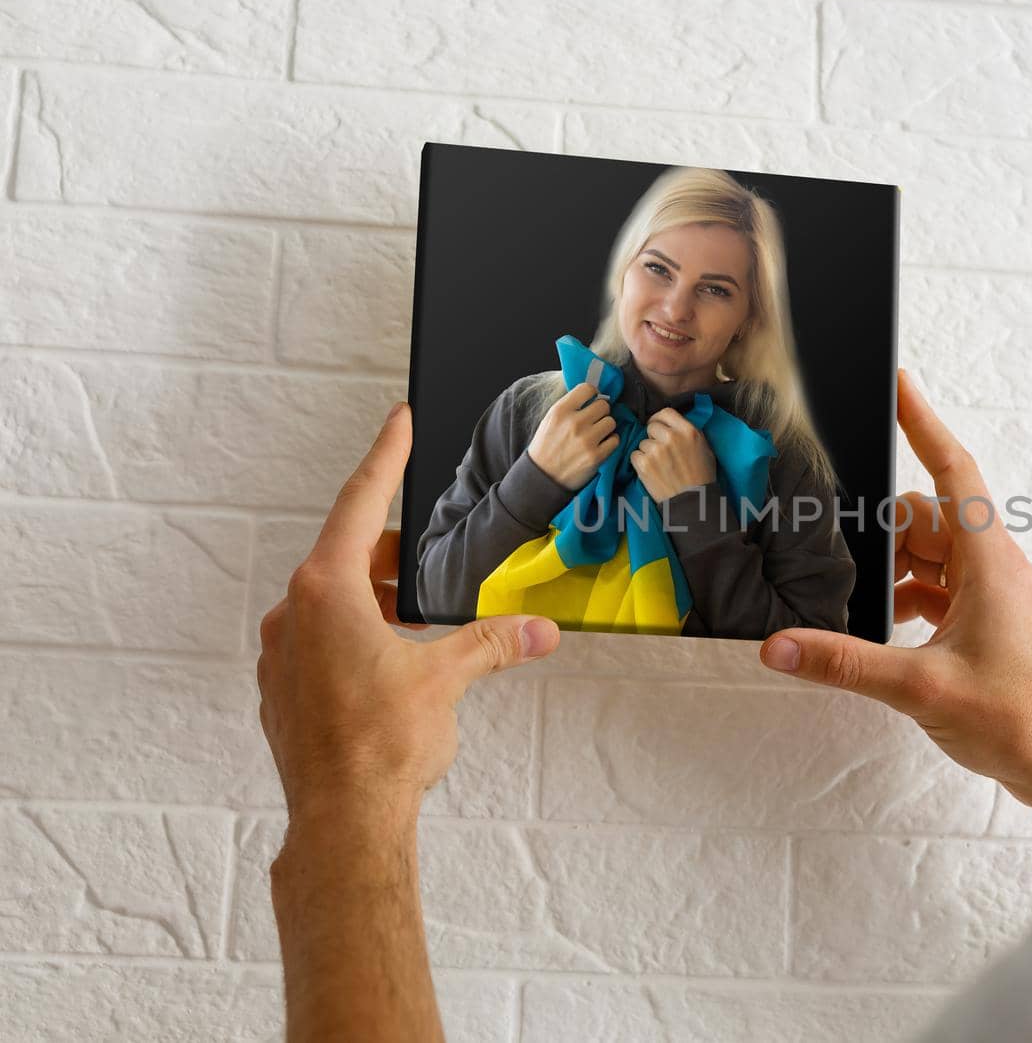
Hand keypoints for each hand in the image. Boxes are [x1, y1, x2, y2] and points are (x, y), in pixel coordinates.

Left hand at [257, 402, 561, 827]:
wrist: (342, 824)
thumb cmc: (382, 746)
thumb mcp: (448, 677)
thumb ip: (494, 642)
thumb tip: (538, 630)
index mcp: (327, 591)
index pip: (361, 501)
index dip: (387, 456)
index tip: (398, 420)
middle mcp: (293, 615)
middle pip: (347, 557)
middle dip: (393, 556)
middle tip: (431, 565)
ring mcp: (281, 657)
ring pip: (333, 606)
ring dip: (375, 604)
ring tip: (420, 626)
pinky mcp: (281, 695)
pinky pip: (320, 646)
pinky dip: (355, 641)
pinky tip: (390, 670)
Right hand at [527, 382, 618, 490]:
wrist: (542, 476)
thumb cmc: (546, 446)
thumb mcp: (550, 419)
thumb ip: (570, 406)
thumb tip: (593, 395)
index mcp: (560, 410)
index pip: (587, 389)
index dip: (593, 394)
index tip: (592, 400)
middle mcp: (574, 423)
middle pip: (604, 405)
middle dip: (601, 412)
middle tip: (594, 421)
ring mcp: (586, 440)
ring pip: (611, 422)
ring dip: (606, 427)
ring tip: (596, 434)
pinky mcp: (596, 456)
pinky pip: (615, 440)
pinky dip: (610, 442)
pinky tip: (600, 445)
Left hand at [632, 406, 716, 502]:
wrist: (693, 501)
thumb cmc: (702, 476)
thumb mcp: (705, 447)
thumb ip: (689, 432)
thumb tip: (674, 424)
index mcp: (688, 431)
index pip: (665, 412)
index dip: (660, 420)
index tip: (659, 427)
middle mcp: (671, 437)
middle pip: (651, 426)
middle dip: (654, 437)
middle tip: (660, 450)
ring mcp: (656, 451)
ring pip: (643, 442)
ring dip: (648, 452)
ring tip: (660, 465)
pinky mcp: (644, 464)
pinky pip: (635, 455)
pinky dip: (640, 462)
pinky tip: (652, 471)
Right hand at [757, 371, 1031, 852]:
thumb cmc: (1018, 720)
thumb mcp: (919, 687)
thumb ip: (843, 662)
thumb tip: (780, 646)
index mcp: (988, 560)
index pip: (952, 468)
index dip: (922, 421)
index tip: (898, 381)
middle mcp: (994, 566)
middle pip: (926, 515)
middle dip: (879, 529)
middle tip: (831, 545)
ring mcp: (992, 593)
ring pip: (930, 552)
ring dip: (891, 568)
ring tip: (851, 597)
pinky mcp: (987, 621)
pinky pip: (938, 586)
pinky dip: (906, 596)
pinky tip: (878, 626)